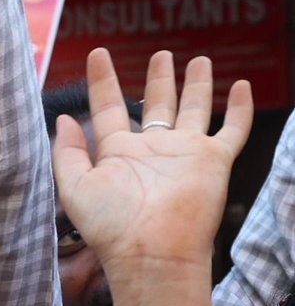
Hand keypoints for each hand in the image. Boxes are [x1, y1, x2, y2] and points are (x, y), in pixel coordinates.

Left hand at [53, 49, 252, 277]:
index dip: (102, 80)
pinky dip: (239, 108)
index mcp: (118, 153)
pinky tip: (241, 86)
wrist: (152, 252)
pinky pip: (232, 129)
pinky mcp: (213, 160)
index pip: (109, 107)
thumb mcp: (76, 187)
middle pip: (157, 105)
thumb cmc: (112, 226)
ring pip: (194, 110)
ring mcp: (184, 153)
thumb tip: (64, 118)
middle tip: (160, 55)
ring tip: (198, 59)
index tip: (97, 53)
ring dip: (196, 86)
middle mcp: (152, 150)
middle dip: (159, 79)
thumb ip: (67, 153)